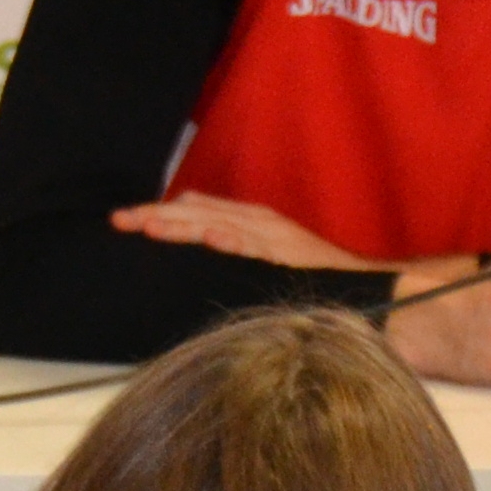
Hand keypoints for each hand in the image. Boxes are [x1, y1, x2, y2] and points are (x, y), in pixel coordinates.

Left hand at [108, 193, 359, 271]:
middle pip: (199, 214)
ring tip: (150, 224)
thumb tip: (193, 219)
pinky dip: (234, 241)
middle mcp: (257, 223)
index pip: (195, 210)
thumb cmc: (316, 267)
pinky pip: (258, 249)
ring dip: (185, 225)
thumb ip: (233, 232)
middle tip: (120, 220)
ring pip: (220, 227)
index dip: (159, 213)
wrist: (371, 280)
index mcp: (249, 220)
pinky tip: (212, 239)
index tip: (124, 219)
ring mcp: (273, 239)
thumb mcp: (268, 246)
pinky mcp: (289, 257)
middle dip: (157, 216)